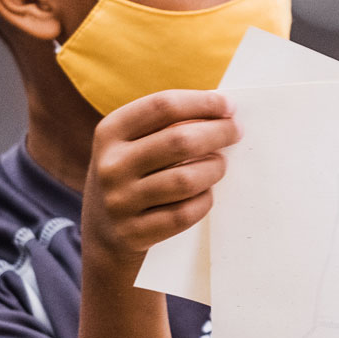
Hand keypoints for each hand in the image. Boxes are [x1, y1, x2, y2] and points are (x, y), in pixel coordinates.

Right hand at [82, 90, 238, 267]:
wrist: (102, 234)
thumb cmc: (132, 175)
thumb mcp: (131, 143)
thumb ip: (167, 125)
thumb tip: (223, 111)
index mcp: (110, 132)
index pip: (163, 106)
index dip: (202, 103)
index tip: (229, 106)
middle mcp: (111, 165)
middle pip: (180, 141)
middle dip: (219, 132)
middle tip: (236, 132)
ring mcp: (120, 202)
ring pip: (186, 180)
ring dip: (214, 169)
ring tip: (219, 165)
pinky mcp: (133, 233)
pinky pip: (185, 213)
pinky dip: (204, 200)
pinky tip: (204, 193)